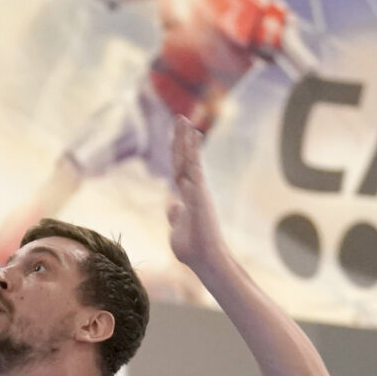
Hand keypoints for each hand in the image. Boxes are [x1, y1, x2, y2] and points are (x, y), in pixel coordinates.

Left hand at [166, 117, 227, 274]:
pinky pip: (196, 168)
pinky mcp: (200, 194)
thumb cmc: (192, 247)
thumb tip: (173, 204)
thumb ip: (175, 214)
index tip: (176, 135)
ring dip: (187, 139)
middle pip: (185, 158)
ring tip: (185, 120)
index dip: (177, 151)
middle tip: (180, 117)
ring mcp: (198, 190)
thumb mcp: (177, 228)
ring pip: (190, 159)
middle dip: (181, 138)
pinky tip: (193, 137)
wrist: (204, 258)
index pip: (180, 168)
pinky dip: (193, 153)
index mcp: (187, 196)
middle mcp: (194, 189)